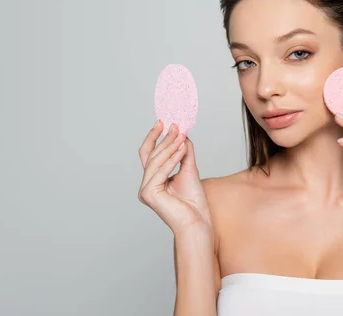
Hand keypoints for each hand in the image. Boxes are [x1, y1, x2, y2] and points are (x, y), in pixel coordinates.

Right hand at [138, 120, 212, 235]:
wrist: (198, 221)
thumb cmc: (194, 201)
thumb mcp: (189, 169)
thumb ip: (183, 152)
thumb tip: (182, 134)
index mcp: (153, 181)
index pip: (149, 154)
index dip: (153, 137)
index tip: (162, 122)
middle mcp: (146, 185)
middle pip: (152, 156)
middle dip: (164, 139)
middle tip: (175, 126)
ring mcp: (145, 191)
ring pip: (155, 162)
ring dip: (169, 147)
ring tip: (181, 136)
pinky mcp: (148, 194)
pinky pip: (160, 171)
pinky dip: (172, 159)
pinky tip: (182, 149)